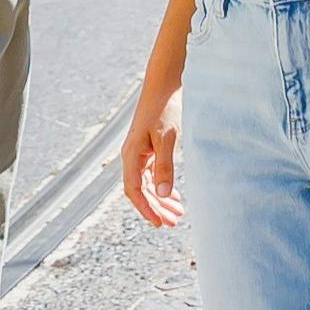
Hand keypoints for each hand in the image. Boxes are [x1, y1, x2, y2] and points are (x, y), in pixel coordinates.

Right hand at [121, 86, 184, 227]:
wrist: (163, 86)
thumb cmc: (164, 109)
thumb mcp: (167, 139)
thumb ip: (165, 166)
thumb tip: (163, 194)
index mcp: (131, 155)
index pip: (134, 190)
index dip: (146, 208)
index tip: (160, 224)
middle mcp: (132, 156)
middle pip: (140, 190)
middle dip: (155, 208)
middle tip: (173, 223)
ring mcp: (139, 152)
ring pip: (146, 184)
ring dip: (160, 199)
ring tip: (177, 214)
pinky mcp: (148, 148)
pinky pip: (151, 175)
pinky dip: (161, 187)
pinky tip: (173, 195)